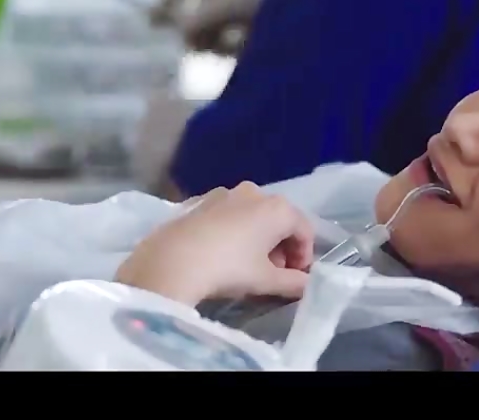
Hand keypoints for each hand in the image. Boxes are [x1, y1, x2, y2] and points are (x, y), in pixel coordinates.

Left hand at [116, 182, 313, 305]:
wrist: (170, 261)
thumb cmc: (228, 268)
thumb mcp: (266, 281)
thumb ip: (294, 283)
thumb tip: (307, 286)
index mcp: (278, 208)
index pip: (304, 230)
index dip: (305, 256)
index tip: (296, 278)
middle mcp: (254, 192)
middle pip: (279, 221)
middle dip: (281, 248)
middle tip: (272, 274)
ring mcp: (224, 193)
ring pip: (252, 216)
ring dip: (257, 239)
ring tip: (246, 266)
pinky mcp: (200, 201)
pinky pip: (228, 215)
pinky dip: (234, 231)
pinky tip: (221, 253)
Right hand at [151, 0, 283, 55]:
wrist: (322, 9)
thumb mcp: (229, 1)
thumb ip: (198, 17)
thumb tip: (181, 36)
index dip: (165, 2)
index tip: (151, 25)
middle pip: (201, 17)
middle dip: (197, 33)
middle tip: (199, 47)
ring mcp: (253, 17)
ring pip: (221, 37)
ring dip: (221, 44)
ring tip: (238, 45)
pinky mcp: (267, 40)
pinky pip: (242, 51)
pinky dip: (242, 53)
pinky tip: (255, 51)